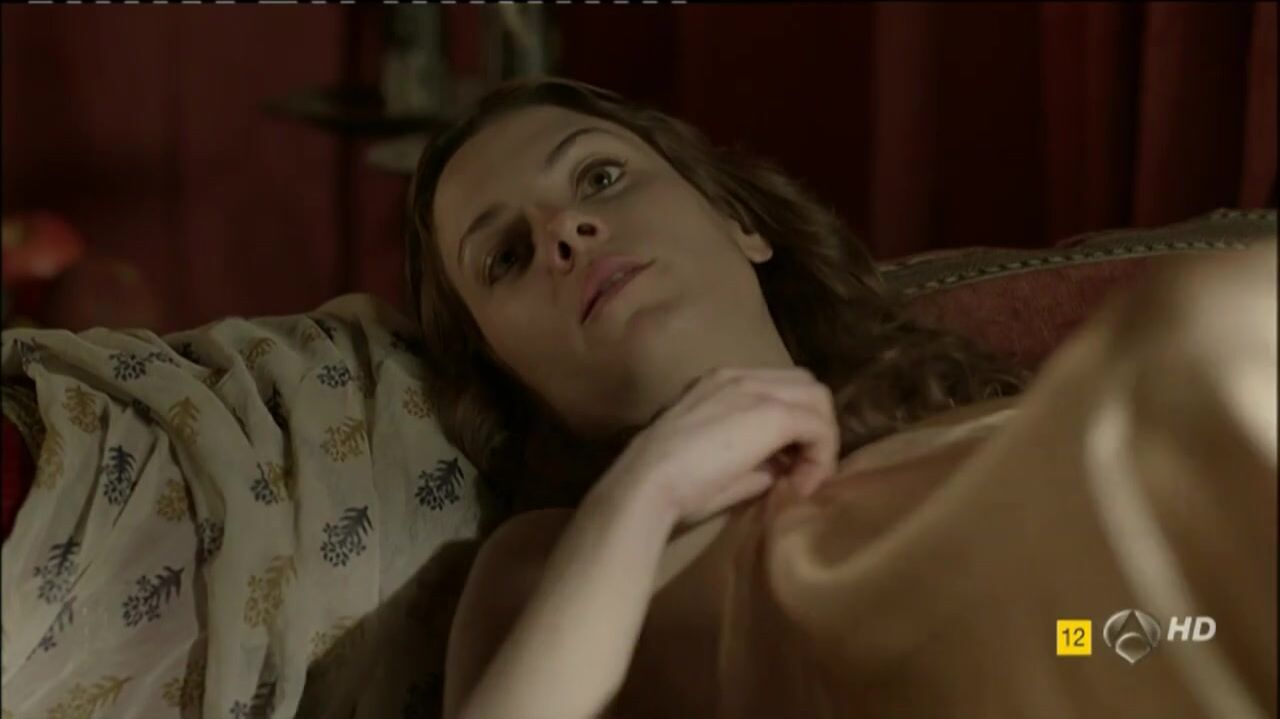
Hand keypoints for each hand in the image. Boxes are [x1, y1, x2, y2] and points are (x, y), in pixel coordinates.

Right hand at [598, 366, 839, 527]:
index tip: (785, 471)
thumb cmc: (671, 482)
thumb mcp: (717, 463)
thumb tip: (782, 471)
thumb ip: (754, 460)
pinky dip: (821, 455)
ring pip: (817, 398)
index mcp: (722, 383)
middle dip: (815, 424)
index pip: (778, 389)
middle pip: (806, 385)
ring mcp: (757, 389)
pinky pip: (818, 426)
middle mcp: (741, 376)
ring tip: (804, 477)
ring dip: (821, 437)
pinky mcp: (772, 412)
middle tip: (802, 468)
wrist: (648, 481)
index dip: (793, 427)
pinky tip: (802, 484)